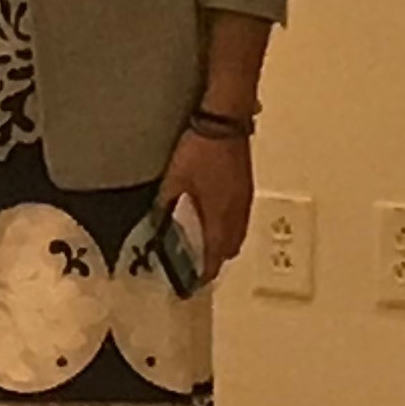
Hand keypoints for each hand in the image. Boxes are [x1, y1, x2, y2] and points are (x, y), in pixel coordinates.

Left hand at [155, 126, 253, 286]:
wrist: (224, 122)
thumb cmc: (200, 150)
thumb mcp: (175, 180)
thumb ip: (168, 205)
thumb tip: (159, 224)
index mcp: (221, 216)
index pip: (214, 256)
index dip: (203, 273)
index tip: (191, 284)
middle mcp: (237, 213)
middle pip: (228, 249)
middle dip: (213, 261)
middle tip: (193, 266)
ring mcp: (244, 200)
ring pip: (236, 234)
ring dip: (221, 245)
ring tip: (201, 247)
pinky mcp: (244, 189)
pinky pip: (238, 219)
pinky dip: (227, 228)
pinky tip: (212, 220)